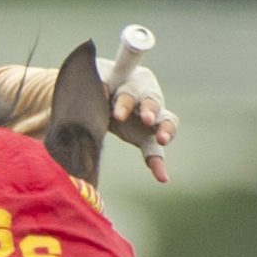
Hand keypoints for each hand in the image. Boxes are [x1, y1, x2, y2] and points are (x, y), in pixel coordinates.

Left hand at [96, 58, 177, 182]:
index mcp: (130, 79)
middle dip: (149, 110)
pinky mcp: (148, 136)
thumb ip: (93, 86)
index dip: (125, 100)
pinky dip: (158, 163)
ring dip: (165, 130)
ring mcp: (151, 117)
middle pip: (151, 101)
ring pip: (165, 121)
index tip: (117, 114)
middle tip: (146, 119)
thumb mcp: (92, 82)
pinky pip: (155, 150)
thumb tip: (96, 91)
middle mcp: (146, 95)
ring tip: (162, 139)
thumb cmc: (96, 85)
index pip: (130, 86)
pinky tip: (162, 178)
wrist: (100, 96)